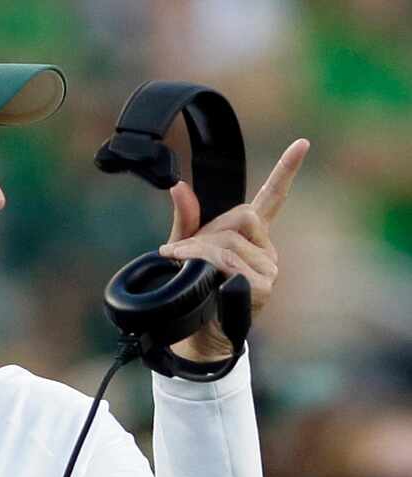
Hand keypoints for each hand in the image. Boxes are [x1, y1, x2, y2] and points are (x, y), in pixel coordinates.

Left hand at [158, 139, 310, 361]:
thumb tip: (177, 185)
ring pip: (230, 242)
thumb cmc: (193, 288)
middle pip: (240, 217)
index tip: (302, 143)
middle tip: (181, 254)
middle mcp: (266, 249)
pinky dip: (205, 265)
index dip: (286, 170)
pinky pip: (230, 264)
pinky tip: (200, 277)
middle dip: (204, 233)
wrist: (195, 331)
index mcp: (252, 235)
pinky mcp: (263, 287)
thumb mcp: (184, 249)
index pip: (272, 198)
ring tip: (182, 267)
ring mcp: (268, 269)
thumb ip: (185, 218)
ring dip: (197, 252)